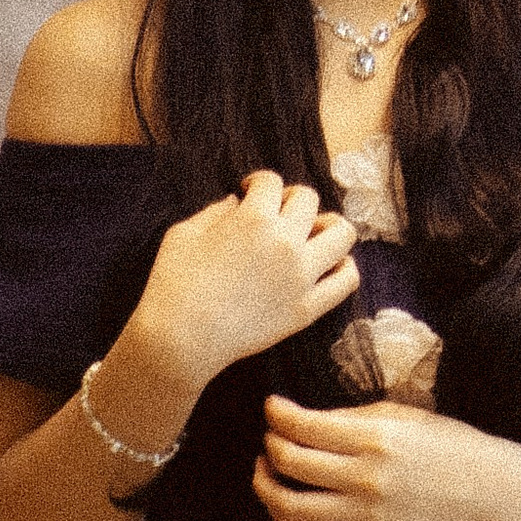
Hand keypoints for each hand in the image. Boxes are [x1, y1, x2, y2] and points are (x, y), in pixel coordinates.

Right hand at [137, 172, 357, 382]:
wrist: (182, 338)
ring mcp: (302, 276)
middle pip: (308, 200)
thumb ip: (215, 212)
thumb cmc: (174, 283)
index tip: (250, 192)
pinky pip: (346, 281)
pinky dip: (345, 267)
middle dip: (290, 199)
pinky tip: (331, 264)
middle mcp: (285, 242)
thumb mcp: (184, 233)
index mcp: (254, 219)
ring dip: (329, 225)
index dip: (258, 182)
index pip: (271, 182)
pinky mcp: (308, 309)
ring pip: (342, 233)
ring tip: (313, 233)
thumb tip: (237, 203)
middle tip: (277, 213)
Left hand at [254, 396, 509, 520]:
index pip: (305, 427)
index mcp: (376, 439)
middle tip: (270, 438)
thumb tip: (304, 422)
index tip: (272, 406)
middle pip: (291, 464)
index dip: (277, 414)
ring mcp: (367, 515)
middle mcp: (368, 479)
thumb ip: (349, 419)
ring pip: (291, 509)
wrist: (484, 488)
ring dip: (266, 488)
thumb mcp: (399, 414)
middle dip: (269, 446)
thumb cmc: (444, 442)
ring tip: (266, 473)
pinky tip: (284, 508)